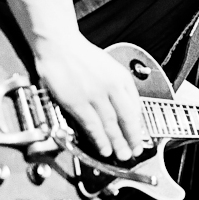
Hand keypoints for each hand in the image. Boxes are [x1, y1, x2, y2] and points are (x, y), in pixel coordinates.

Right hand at [32, 33, 144, 161]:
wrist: (59, 45)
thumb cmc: (81, 56)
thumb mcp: (109, 67)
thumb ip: (120, 86)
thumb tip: (129, 108)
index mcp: (121, 77)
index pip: (135, 106)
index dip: (138, 125)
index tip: (140, 136)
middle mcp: (111, 86)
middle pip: (126, 118)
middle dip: (132, 138)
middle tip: (135, 152)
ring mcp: (95, 94)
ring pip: (110, 124)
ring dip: (117, 142)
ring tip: (121, 154)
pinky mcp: (77, 101)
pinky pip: (92, 125)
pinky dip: (99, 139)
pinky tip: (104, 147)